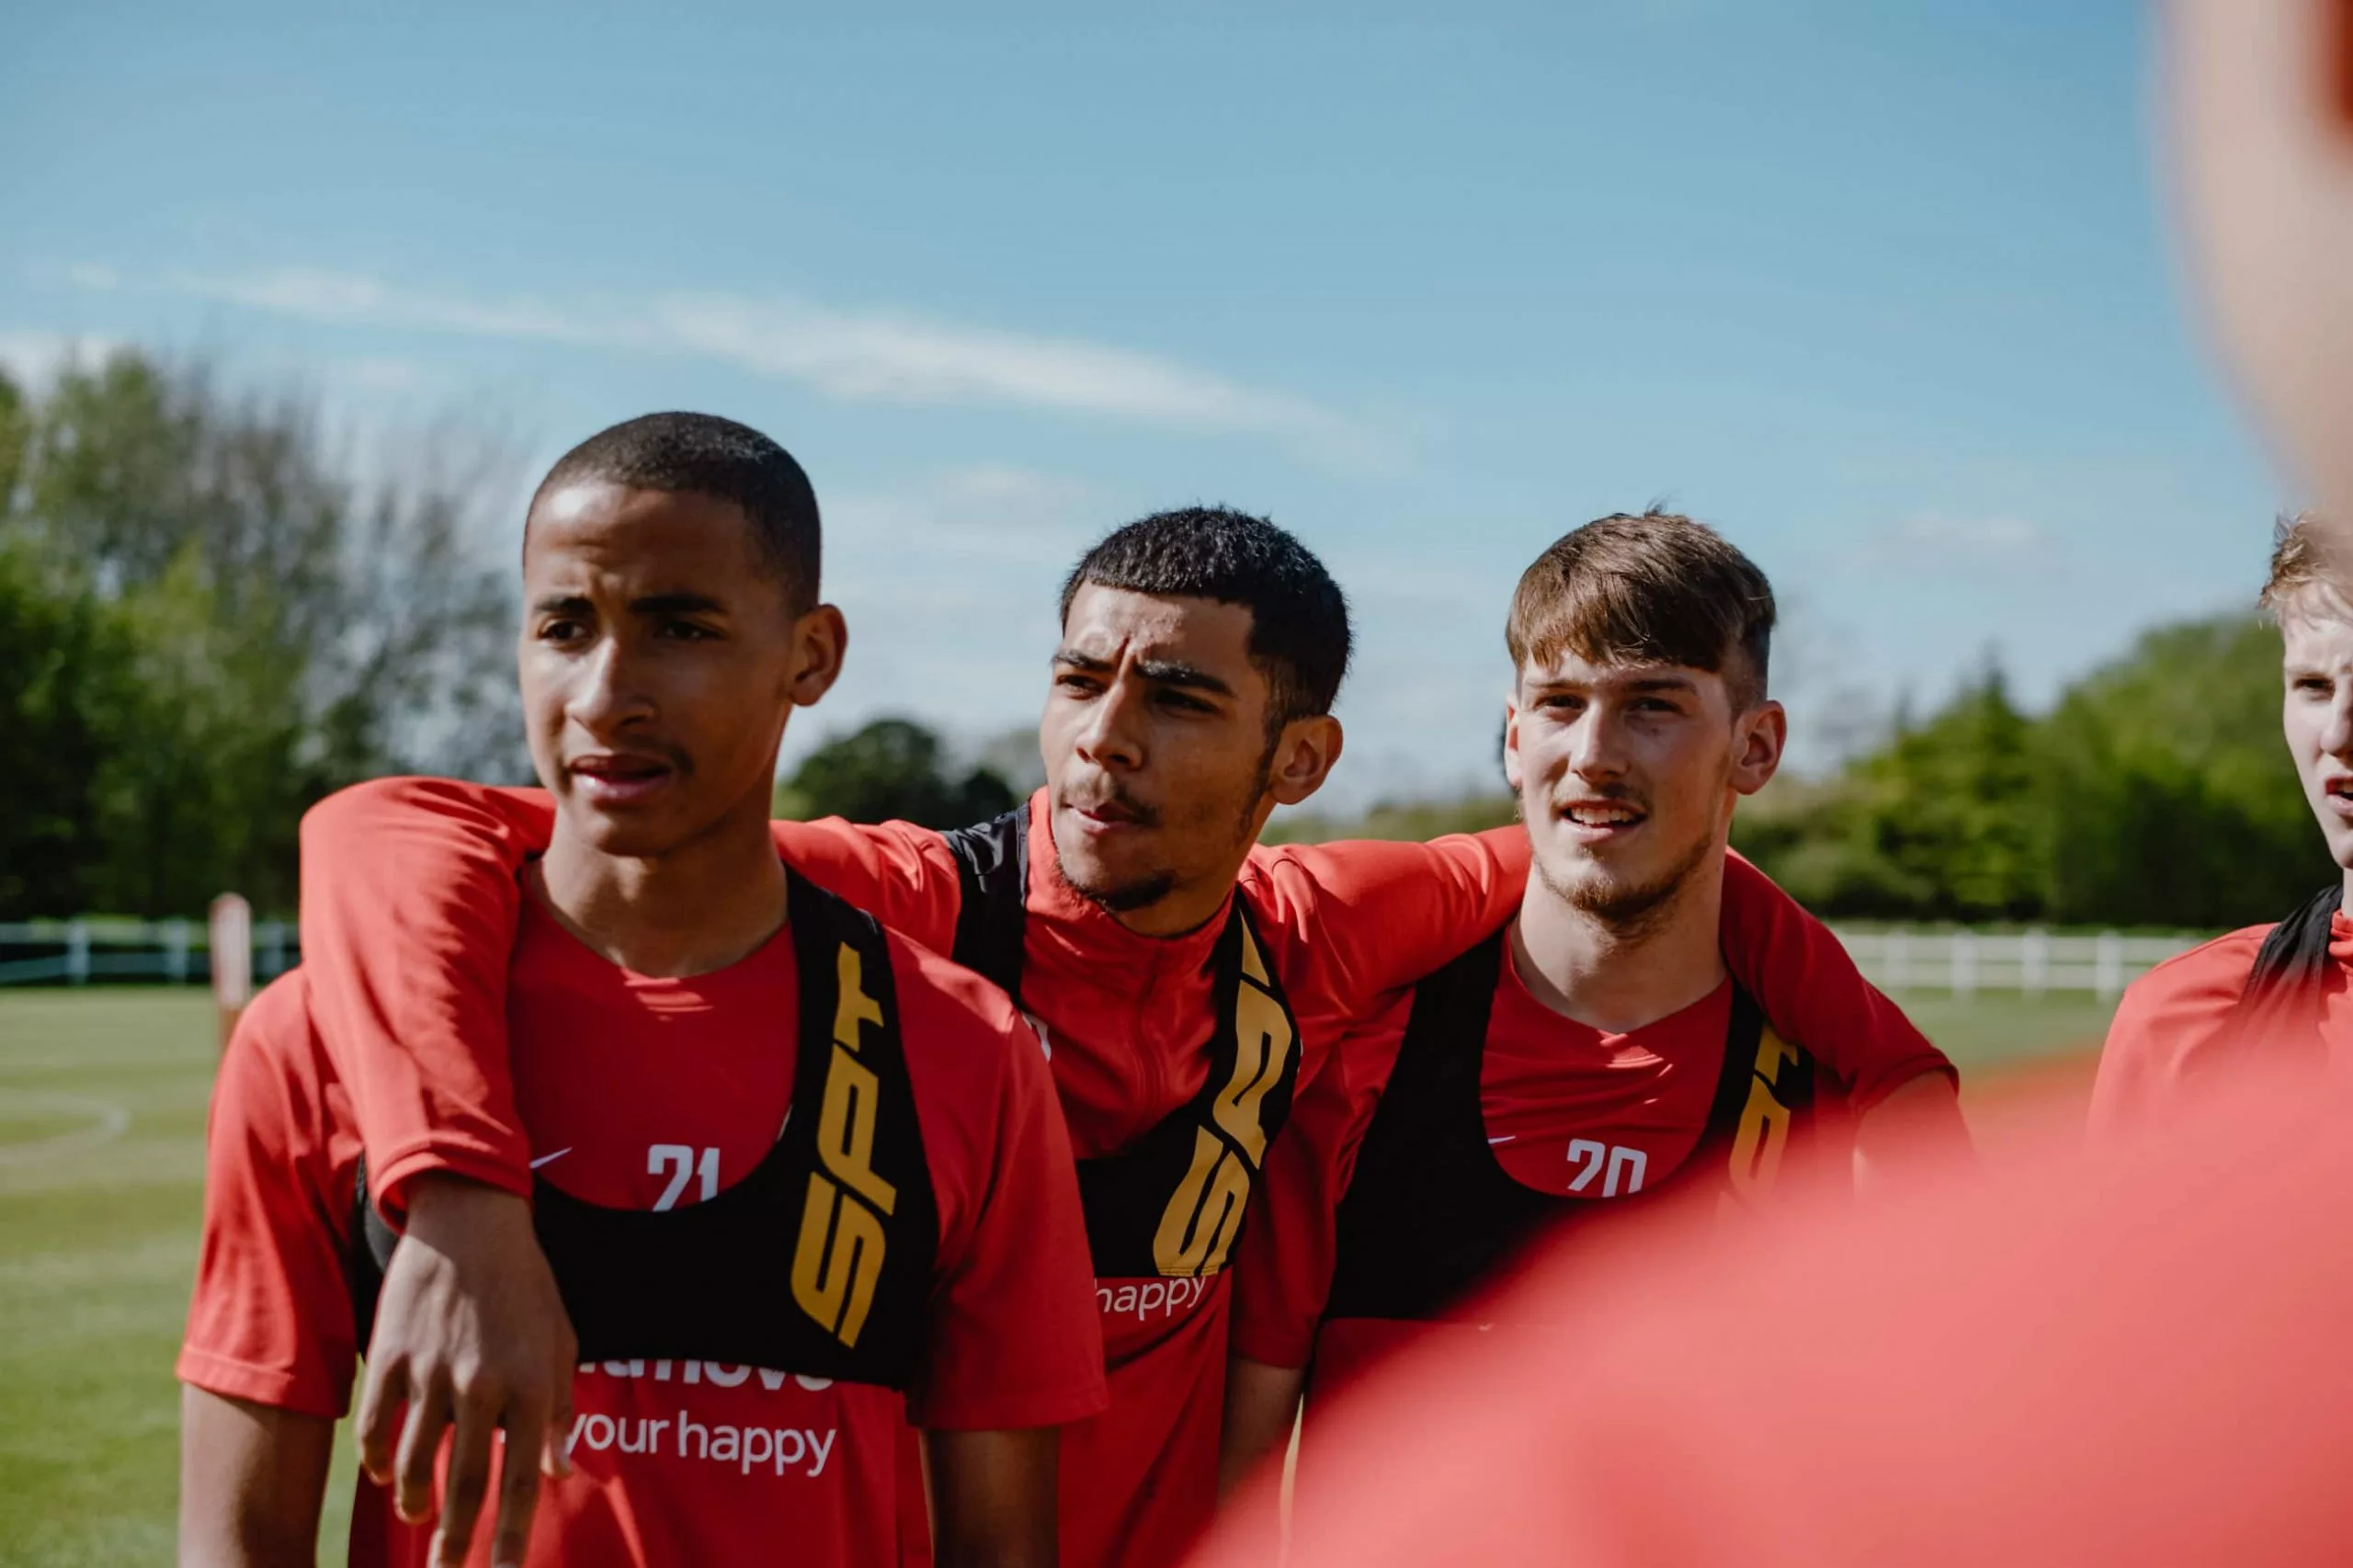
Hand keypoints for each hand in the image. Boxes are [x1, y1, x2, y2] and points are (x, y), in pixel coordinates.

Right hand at [355, 1176, 577, 1567]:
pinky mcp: (390, 1358)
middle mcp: (480, 1385)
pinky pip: (377, 1428)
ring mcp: (430, 1373)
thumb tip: (559, 1471)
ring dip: (414, 1503)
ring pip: (414, 1464)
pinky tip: (388, 1475)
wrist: (470, 1222)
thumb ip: (560, 1408)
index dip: (514, 1536)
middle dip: (454, 1542)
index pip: (523, 1478)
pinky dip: (380, 1460)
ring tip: (419, 1522)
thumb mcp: (562, 1340)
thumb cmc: (526, 1285)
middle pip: (462, 1486)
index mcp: (529, 1383)